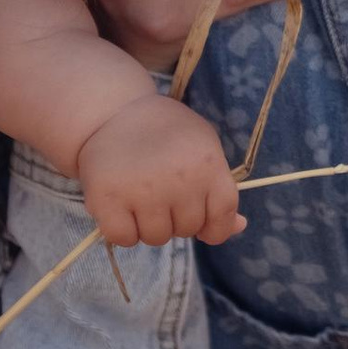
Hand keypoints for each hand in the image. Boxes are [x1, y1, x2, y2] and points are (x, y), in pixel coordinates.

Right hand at [76, 96, 246, 248]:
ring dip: (148, 226)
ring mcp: (143, 190)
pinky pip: (124, 238)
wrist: (114, 109)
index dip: (215, 227)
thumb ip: (219, 188)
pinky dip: (123, 231)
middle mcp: (179, 179)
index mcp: (207, 164)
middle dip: (175, 219)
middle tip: (160, 192)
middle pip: (187, 229)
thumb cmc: (164, 130)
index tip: (203, 224)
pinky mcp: (108, 198)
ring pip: (156, 237)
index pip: (222, 215)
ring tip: (140, 197)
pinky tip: (121, 208)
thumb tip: (239, 226)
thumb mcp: (202, 147)